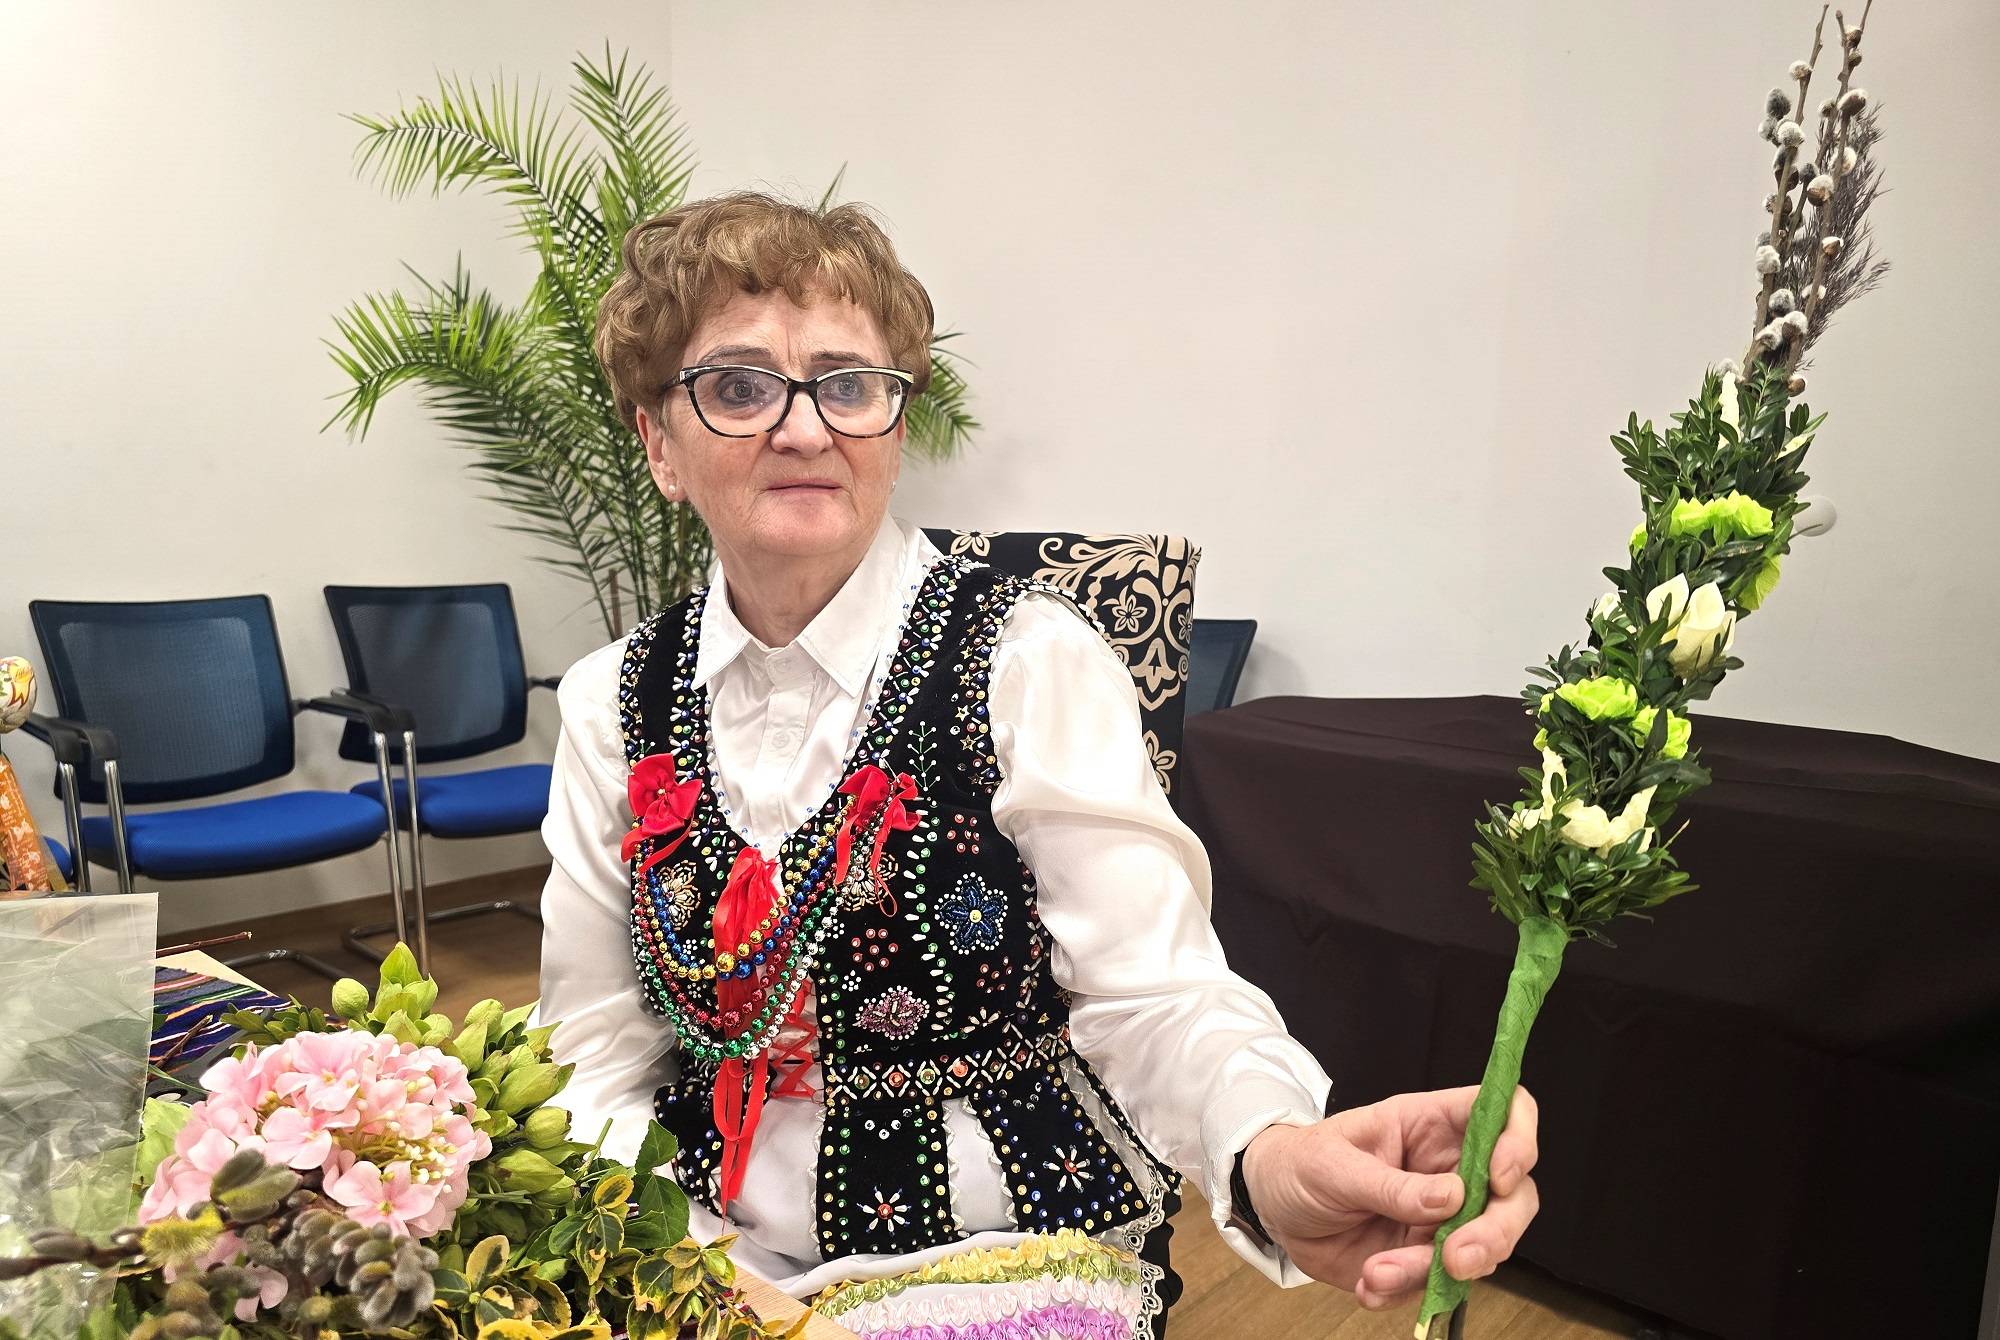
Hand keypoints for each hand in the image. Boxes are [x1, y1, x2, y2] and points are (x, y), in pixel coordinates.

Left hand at [1239, 1085, 1539, 1310]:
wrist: (1272, 1208)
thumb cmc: (1301, 1163)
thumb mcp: (1333, 1165)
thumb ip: (1390, 1185)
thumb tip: (1453, 1199)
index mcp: (1431, 1125)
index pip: (1503, 1112)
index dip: (1518, 1139)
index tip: (1501, 1177)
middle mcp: (1449, 1171)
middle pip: (1513, 1195)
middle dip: (1495, 1232)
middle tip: (1456, 1259)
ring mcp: (1441, 1219)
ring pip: (1483, 1249)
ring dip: (1435, 1272)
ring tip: (1377, 1272)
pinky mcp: (1424, 1259)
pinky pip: (1438, 1285)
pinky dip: (1406, 1292)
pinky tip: (1370, 1285)